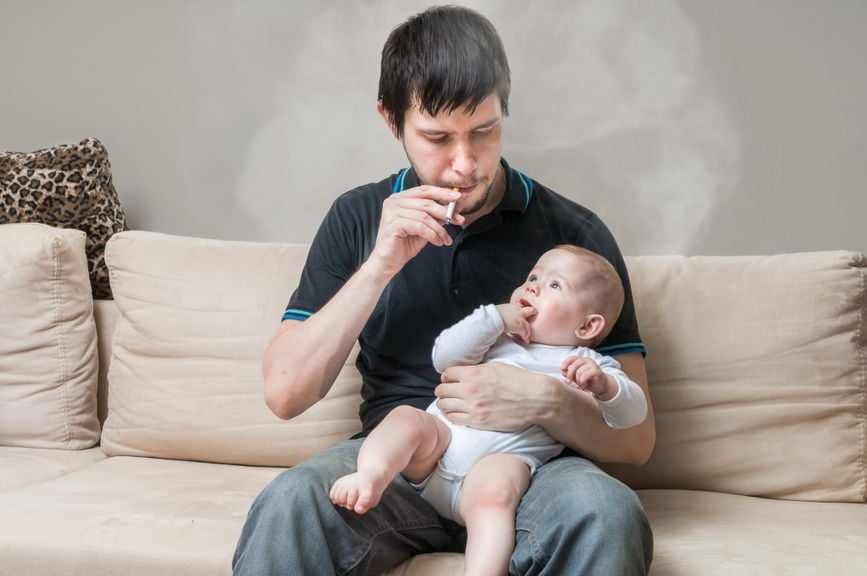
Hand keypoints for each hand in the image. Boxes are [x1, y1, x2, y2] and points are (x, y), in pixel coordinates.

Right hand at [370, 186, 462, 277]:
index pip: (424, 190)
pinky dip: (432, 235)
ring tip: (446, 239)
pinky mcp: (392, 225)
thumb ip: (436, 215)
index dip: (442, 192)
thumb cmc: (404, 243)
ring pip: (425, 216)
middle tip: (459, 220)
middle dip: (446, 212)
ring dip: (440, 229)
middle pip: (426, 202)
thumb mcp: (424, 227)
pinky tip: (437, 242)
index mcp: (400, 198)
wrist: (387, 262)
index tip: (458, 197)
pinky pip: (420, 227)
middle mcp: (393, 202)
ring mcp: (391, 212)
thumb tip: (456, 206)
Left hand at [435, 363, 557, 431]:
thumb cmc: (518, 381)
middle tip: (448, 393)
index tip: (450, 380)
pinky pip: (453, 419)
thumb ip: (476, 370)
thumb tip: (464, 373)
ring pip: (443, 406)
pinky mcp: (477, 421)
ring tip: (450, 403)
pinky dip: (452, 416)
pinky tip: (457, 413)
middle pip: (441, 390)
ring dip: (444, 404)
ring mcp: (472, 407)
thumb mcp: (495, 366)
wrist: (535, 399)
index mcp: (473, 373)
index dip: (447, 377)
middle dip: (443, 391)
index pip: (446, 374)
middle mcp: (469, 389)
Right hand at [495, 303, 536, 344]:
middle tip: (534, 318)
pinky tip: (525, 341)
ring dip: (528, 332)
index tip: (525, 314)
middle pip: (531, 311)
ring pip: (528, 326)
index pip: (522, 307)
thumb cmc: (494, 314)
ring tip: (527, 336)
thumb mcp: (501, 309)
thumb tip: (504, 314)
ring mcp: (520, 319)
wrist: (494, 317)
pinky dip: (525, 338)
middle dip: (533, 313)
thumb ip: (506, 311)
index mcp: (514, 306)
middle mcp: (519, 311)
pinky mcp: (519, 327)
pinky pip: (524, 334)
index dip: (524, 311)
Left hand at [561, 356, 615, 399]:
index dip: (566, 363)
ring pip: (579, 372)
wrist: (601, 386)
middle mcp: (587, 360)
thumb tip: (562, 371)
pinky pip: (585, 376)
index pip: (572, 358)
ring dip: (578, 380)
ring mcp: (593, 365)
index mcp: (582, 360)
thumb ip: (569, 373)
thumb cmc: (588, 380)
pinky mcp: (597, 371)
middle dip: (570, 374)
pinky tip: (584, 385)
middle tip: (569, 381)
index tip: (562, 369)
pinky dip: (582, 382)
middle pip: (574, 365)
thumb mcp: (576, 377)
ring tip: (581, 384)